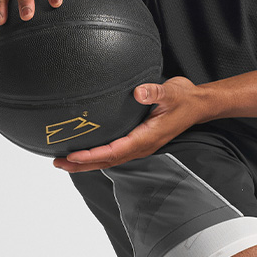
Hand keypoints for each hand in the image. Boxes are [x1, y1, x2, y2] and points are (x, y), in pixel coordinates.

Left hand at [51, 78, 210, 172]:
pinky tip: (86, 150)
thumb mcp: (172, 92)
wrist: (198, 104)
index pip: (114, 151)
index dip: (92, 155)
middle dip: (82, 164)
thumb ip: (154, 92)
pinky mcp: (139, 140)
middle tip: (57, 162)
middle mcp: (142, 146)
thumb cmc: (185, 98)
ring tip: (65, 161)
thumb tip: (138, 92)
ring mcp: (140, 145)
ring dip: (87, 162)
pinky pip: (115, 152)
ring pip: (109, 159)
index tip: (72, 155)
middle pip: (107, 161)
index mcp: (147, 138)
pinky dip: (98, 155)